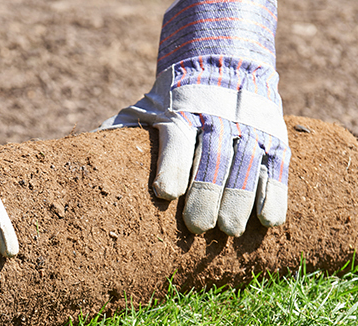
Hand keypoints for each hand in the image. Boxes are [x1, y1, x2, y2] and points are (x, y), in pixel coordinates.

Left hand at [101, 0, 289, 236]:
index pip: (177, 140)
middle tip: (198, 227)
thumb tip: (81, 156)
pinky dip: (274, 194)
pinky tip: (268, 221)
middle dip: (205, 194)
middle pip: (213, 159)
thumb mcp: (146, 109)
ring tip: (228, 230)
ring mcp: (249, 129)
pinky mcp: (273, 139)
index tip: (165, 193)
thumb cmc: (173, 102)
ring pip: (246, 166)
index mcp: (182, 114)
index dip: (172, 166)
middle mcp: (218, 120)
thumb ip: (122, 133)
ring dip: (238, 200)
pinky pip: (276, 168)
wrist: (224, 62)